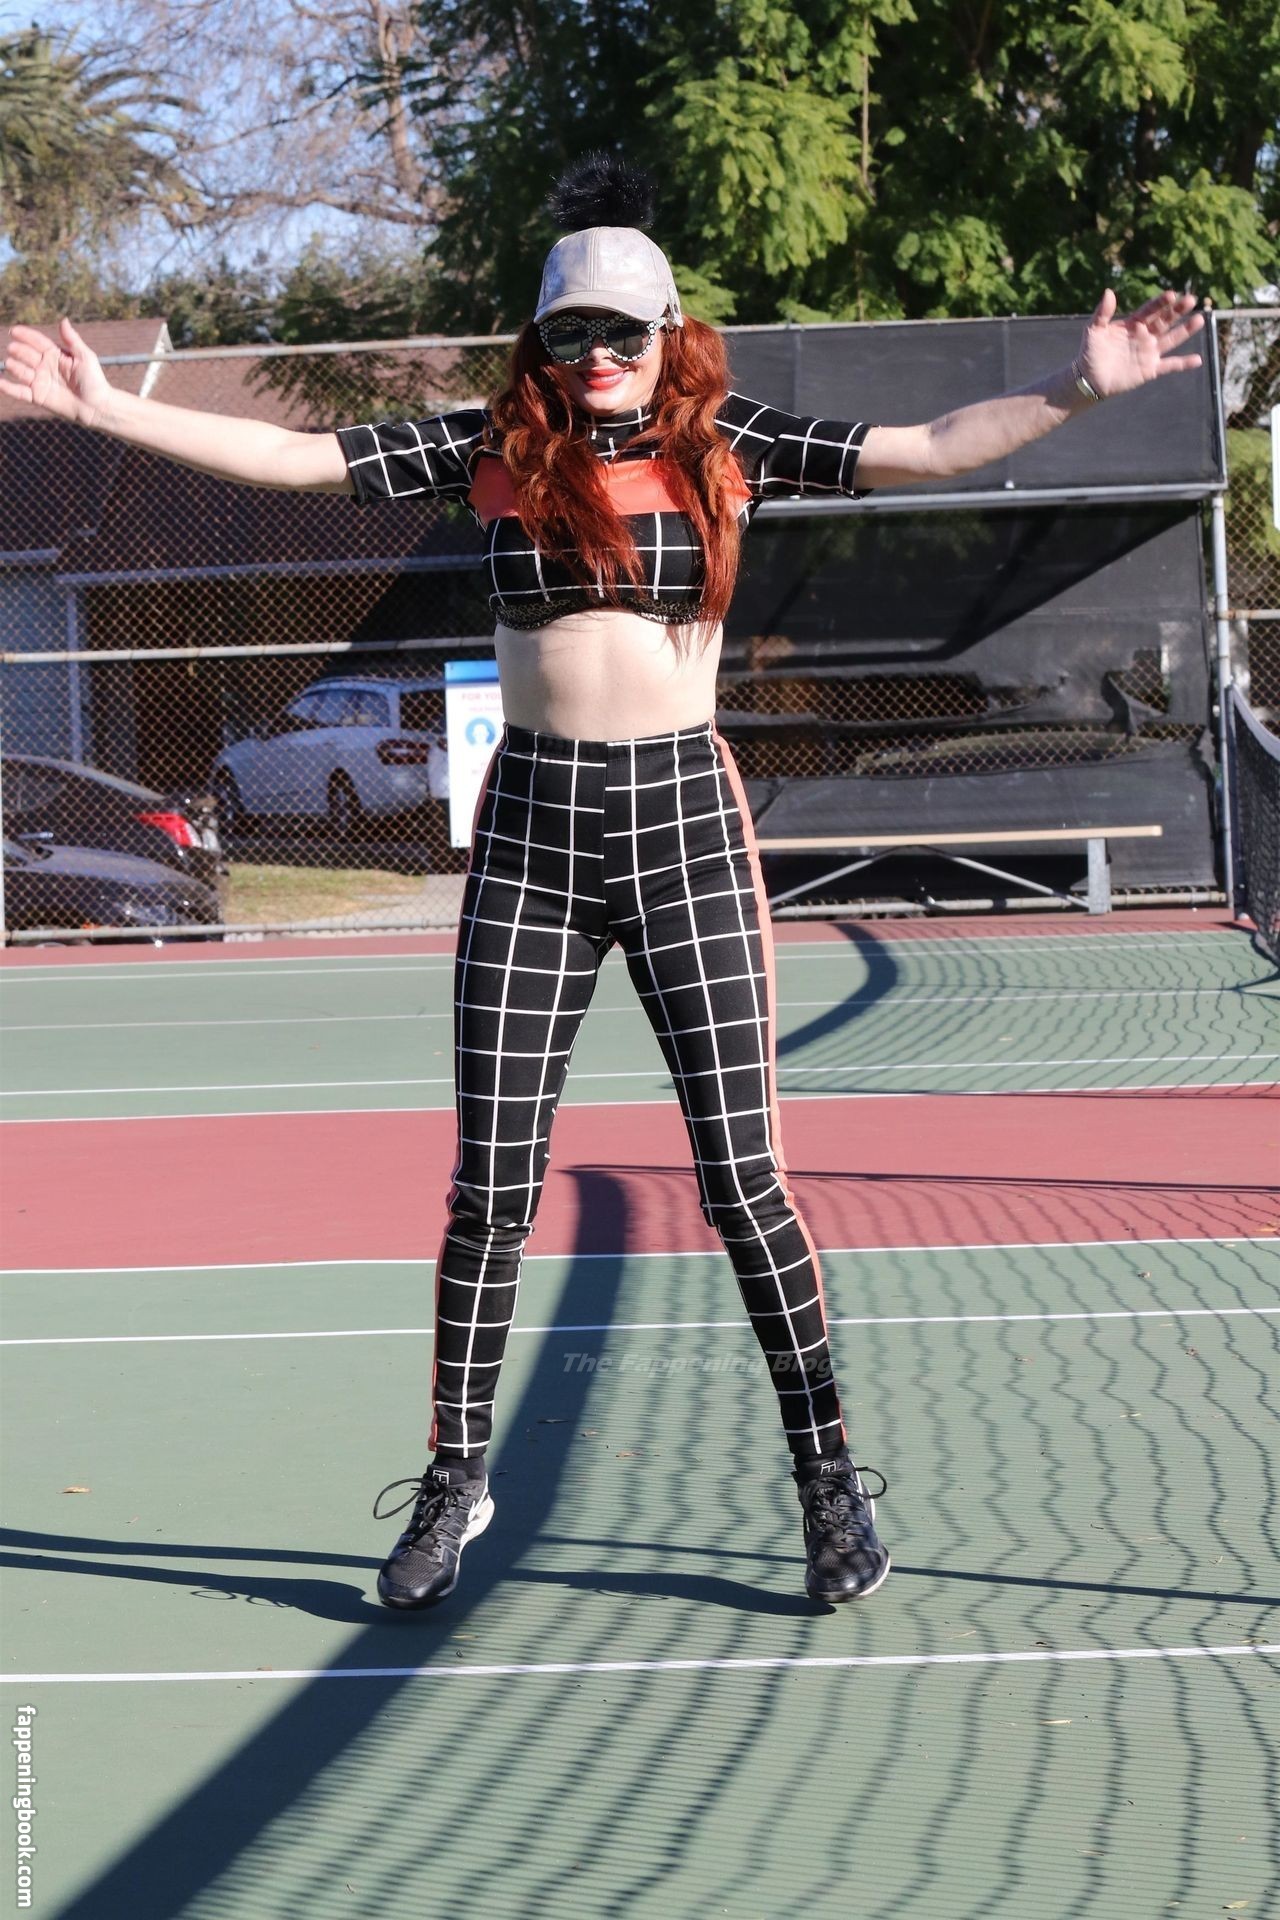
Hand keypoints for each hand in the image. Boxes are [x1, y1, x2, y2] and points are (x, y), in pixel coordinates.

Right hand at [0, 317, 113, 425]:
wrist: (97, 407)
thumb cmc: (94, 381)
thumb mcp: (85, 357)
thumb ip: (72, 340)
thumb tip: (63, 320)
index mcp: (55, 355)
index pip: (37, 342)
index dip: (26, 336)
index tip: (14, 331)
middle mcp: (45, 366)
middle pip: (27, 355)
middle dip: (19, 351)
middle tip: (13, 348)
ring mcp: (40, 381)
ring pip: (21, 372)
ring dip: (14, 367)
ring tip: (10, 364)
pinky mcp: (38, 397)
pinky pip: (20, 392)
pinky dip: (8, 388)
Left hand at [1076, 288, 1203, 398]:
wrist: (1088, 380)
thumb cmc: (1090, 353)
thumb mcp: (1093, 330)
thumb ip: (1102, 312)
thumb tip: (1109, 292)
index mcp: (1133, 324)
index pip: (1150, 310)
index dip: (1160, 303)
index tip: (1171, 294)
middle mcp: (1145, 336)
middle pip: (1165, 321)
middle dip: (1177, 311)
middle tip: (1191, 299)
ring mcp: (1149, 352)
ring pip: (1171, 339)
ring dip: (1185, 330)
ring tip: (1199, 319)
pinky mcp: (1150, 369)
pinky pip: (1170, 365)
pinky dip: (1183, 364)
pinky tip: (1198, 360)